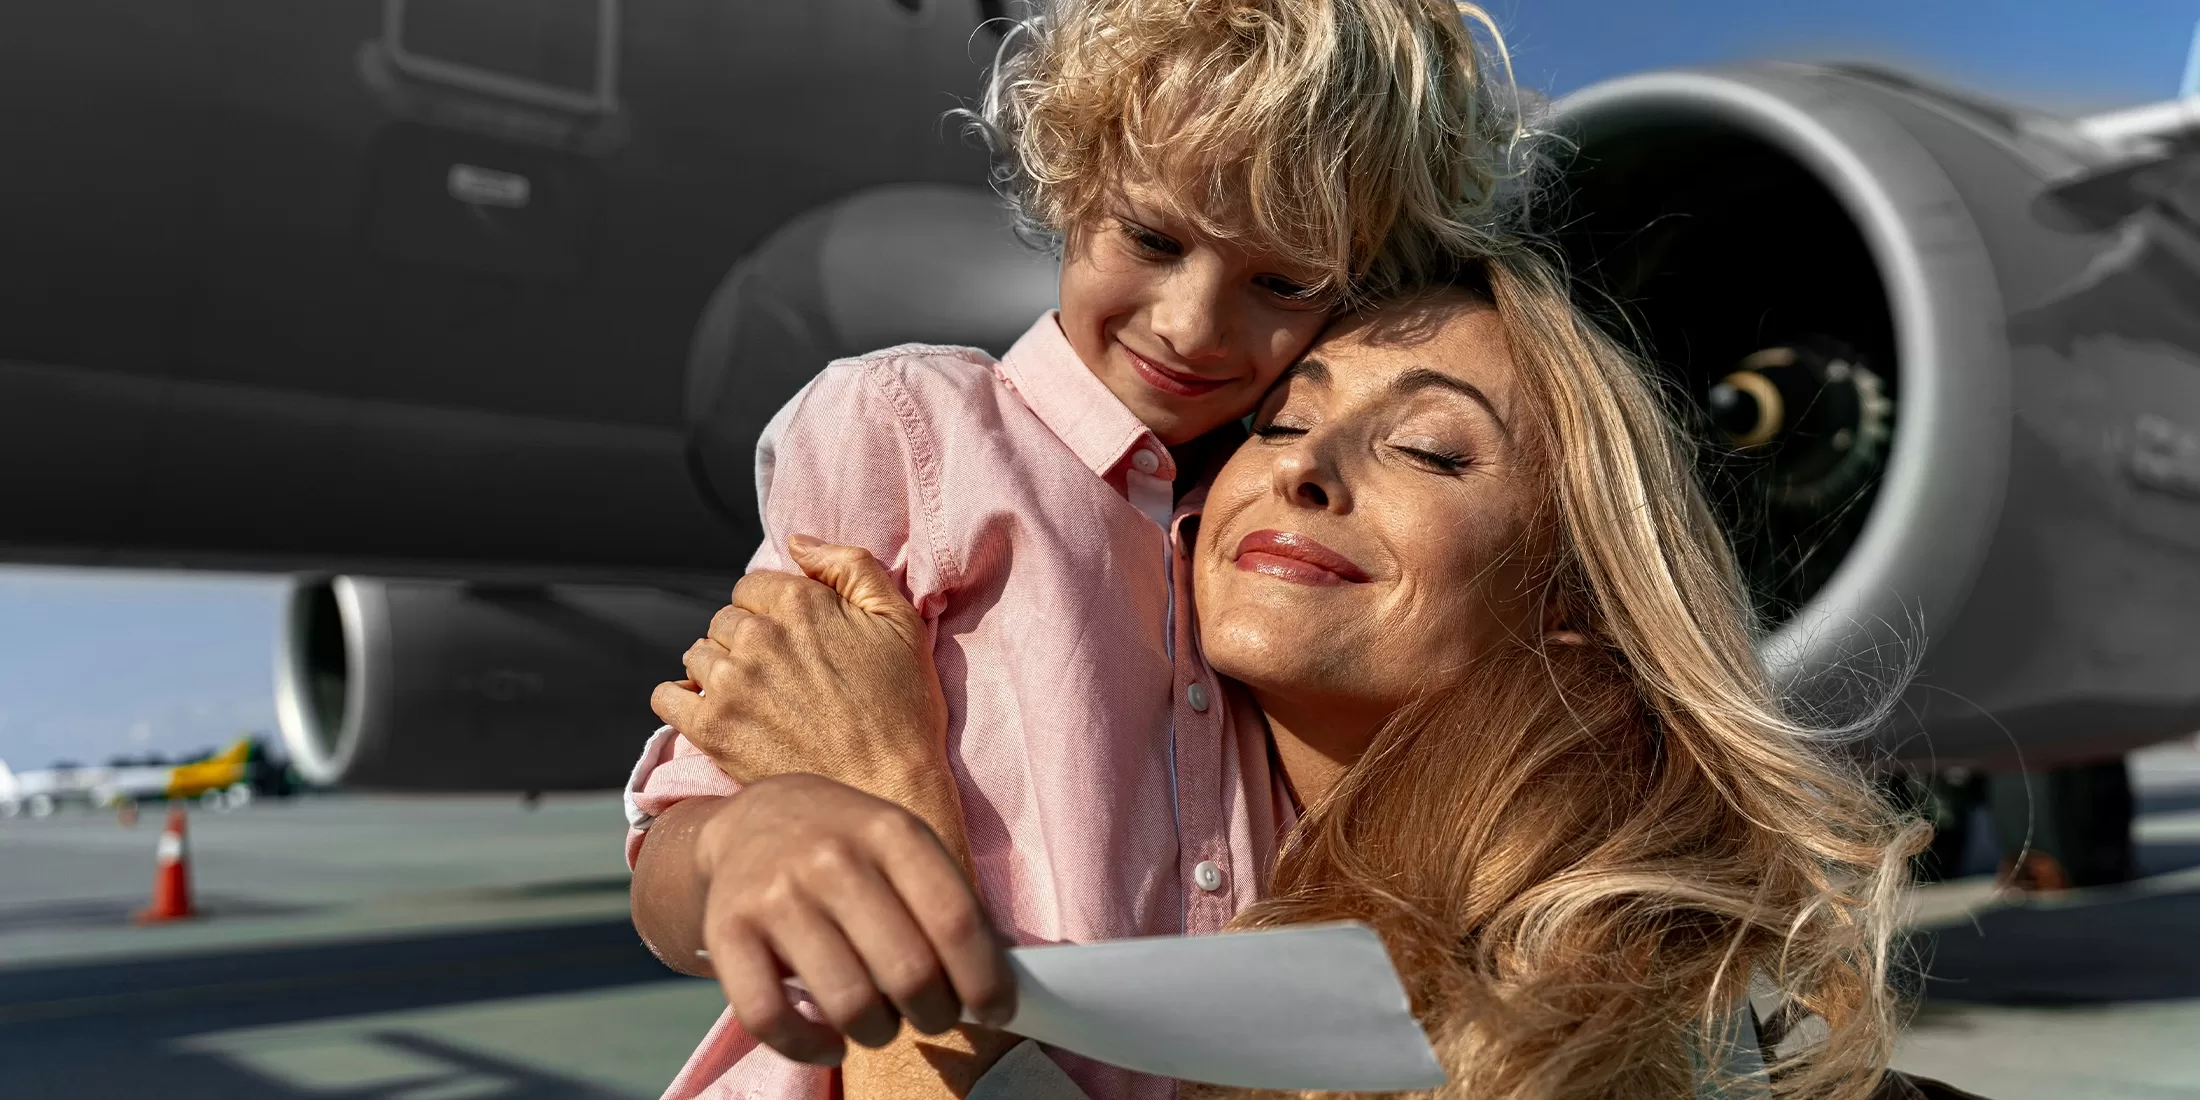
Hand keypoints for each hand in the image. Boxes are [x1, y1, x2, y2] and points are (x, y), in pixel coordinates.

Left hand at [652, 537, 950, 813]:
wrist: (889, 788)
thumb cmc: (902, 707)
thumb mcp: (899, 620)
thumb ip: (850, 565)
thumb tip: (797, 542)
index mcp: (801, 603)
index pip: (754, 585)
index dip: (771, 609)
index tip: (792, 639)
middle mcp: (758, 636)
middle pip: (724, 619)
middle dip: (745, 639)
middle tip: (778, 674)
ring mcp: (731, 683)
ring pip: (697, 654)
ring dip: (718, 668)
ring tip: (752, 696)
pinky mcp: (712, 729)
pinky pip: (667, 696)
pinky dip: (680, 699)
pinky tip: (708, 709)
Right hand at [693, 774, 1015, 1065]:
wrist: (754, 820)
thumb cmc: (852, 849)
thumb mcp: (906, 848)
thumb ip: (950, 906)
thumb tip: (1001, 984)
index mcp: (891, 832)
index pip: (955, 919)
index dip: (985, 979)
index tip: (997, 1010)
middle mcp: (832, 858)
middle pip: (908, 970)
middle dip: (934, 1013)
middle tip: (933, 1014)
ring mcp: (776, 895)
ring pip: (848, 1002)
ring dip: (879, 1033)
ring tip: (881, 1023)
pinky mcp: (726, 931)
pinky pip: (770, 1017)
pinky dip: (809, 1047)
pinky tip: (831, 1041)